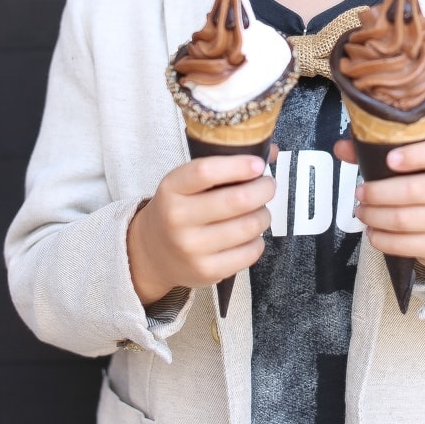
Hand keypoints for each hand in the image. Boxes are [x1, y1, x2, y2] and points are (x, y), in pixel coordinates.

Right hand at [127, 154, 274, 305]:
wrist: (152, 252)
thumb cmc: (180, 208)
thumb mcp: (186, 182)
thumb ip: (224, 165)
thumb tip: (272, 152)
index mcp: (172, 188)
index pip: (206, 172)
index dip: (238, 166)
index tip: (258, 164)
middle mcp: (178, 218)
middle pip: (237, 200)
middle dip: (264, 189)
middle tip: (267, 186)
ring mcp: (192, 248)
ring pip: (249, 226)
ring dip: (264, 215)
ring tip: (259, 210)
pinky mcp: (207, 271)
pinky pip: (251, 252)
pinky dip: (258, 240)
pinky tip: (250, 234)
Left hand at [334, 137, 424, 280]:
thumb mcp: (418, 167)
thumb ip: (380, 152)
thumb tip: (341, 147)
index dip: (416, 155)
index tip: (389, 159)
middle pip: (414, 190)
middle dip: (378, 193)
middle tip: (360, 193)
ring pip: (404, 219)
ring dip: (375, 216)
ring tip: (362, 212)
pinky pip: (405, 244)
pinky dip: (382, 239)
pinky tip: (373, 232)